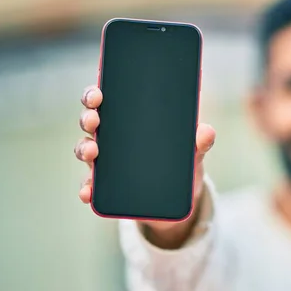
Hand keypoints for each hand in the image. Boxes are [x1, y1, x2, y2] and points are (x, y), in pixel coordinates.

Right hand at [75, 84, 215, 244]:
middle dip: (88, 118)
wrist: (179, 198)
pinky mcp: (106, 187)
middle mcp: (112, 137)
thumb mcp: (193, 151)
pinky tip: (89, 192)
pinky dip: (87, 188)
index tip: (98, 93)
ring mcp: (106, 162)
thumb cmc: (182, 162)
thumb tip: (207, 131)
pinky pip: (90, 186)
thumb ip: (200, 141)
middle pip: (91, 121)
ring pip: (86, 150)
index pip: (106, 100)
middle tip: (94, 120)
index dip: (95, 94)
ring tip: (92, 153)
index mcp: (129, 119)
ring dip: (84, 149)